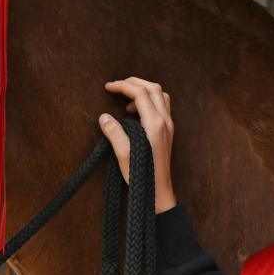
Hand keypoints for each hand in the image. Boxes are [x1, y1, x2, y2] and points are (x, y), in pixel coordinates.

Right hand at [99, 77, 177, 213]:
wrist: (159, 192)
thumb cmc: (142, 176)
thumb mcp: (123, 155)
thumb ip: (114, 133)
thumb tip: (104, 117)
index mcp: (155, 124)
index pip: (140, 93)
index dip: (123, 86)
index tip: (108, 87)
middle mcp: (165, 121)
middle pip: (154, 88)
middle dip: (134, 82)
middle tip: (117, 86)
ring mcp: (169, 126)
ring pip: (161, 95)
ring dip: (144, 90)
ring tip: (126, 100)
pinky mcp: (168, 132)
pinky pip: (162, 106)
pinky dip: (149, 100)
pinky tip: (134, 113)